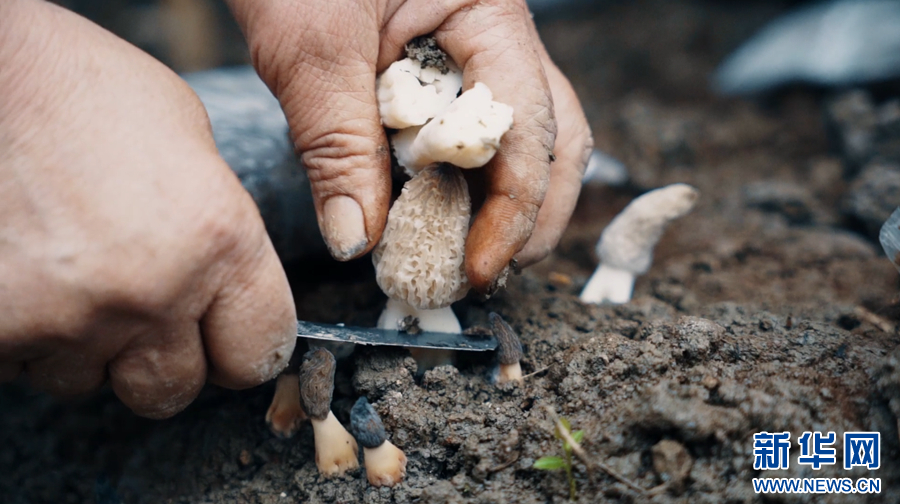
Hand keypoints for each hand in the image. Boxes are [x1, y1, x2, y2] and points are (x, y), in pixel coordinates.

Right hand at [0, 0, 296, 417]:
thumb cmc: (87, 92)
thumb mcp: (193, 146)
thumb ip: (223, 230)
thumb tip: (231, 288)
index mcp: (220, 239)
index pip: (261, 350)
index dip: (247, 349)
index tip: (231, 342)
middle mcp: (153, 292)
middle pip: (176, 390)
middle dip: (163, 359)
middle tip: (143, 311)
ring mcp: (69, 319)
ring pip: (91, 380)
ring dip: (87, 343)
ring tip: (72, 269)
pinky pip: (25, 366)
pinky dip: (29, 335)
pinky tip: (29, 273)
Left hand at [227, 0, 592, 291]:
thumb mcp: (310, 48)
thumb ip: (336, 144)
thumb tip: (356, 240)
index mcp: (490, 15)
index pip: (529, 129)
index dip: (512, 212)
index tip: (476, 269)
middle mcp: (498, 35)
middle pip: (552, 137)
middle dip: (528, 215)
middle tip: (483, 272)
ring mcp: (475, 50)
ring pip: (519, 137)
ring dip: (497, 202)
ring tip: (460, 253)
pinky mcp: (443, 67)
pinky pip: (468, 131)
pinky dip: (456, 180)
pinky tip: (431, 212)